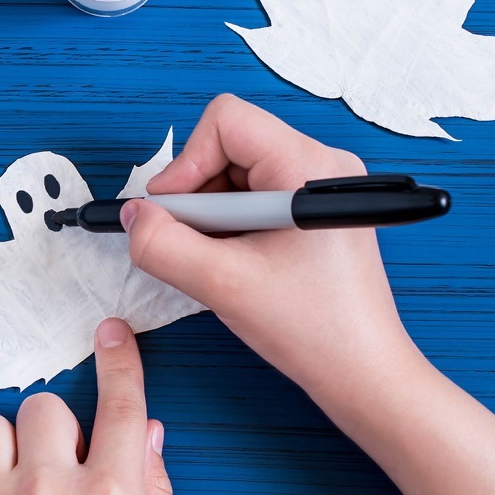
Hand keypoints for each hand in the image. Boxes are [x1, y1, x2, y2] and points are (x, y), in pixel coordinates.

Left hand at [0, 318, 183, 494]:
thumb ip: (157, 493)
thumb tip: (147, 432)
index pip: (120, 404)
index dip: (119, 359)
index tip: (111, 331)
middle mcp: (52, 492)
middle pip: (43, 407)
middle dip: (54, 429)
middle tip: (60, 466)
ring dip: (4, 448)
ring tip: (15, 483)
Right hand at [122, 94, 418, 397]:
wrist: (362, 373)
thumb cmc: (315, 329)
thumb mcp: (221, 285)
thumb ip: (163, 245)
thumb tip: (132, 216)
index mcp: (308, 167)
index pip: (226, 122)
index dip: (186, 162)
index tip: (172, 211)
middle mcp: (320, 166)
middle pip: (228, 147)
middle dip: (198, 195)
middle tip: (193, 243)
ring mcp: (319, 189)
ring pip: (236, 176)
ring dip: (212, 216)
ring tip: (220, 261)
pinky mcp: (313, 213)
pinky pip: (252, 199)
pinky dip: (229, 228)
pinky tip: (236, 265)